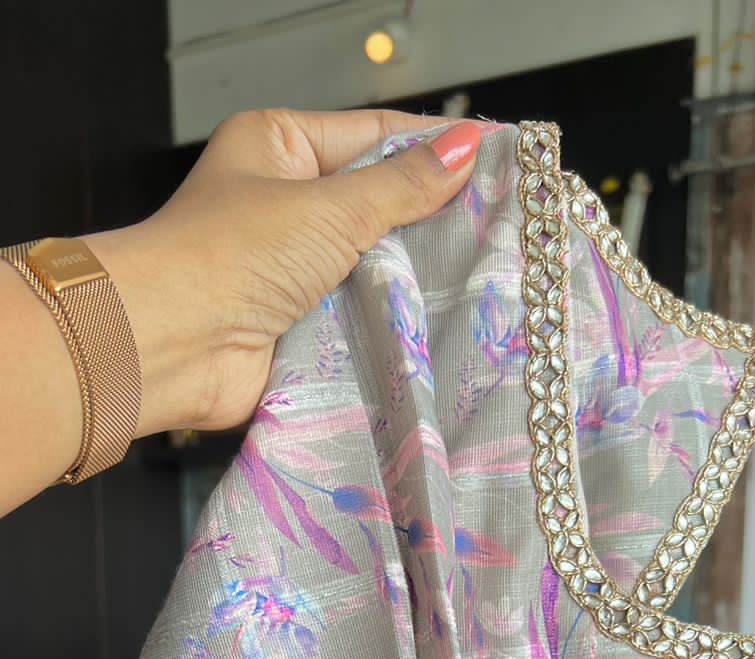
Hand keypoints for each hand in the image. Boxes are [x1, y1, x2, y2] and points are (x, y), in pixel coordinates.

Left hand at [86, 109, 482, 438]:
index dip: (435, 147)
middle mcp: (284, 204)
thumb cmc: (228, 256)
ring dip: (414, 277)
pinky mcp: (300, 326)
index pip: (374, 135)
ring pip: (373, 265)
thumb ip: (402, 185)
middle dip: (432, 218)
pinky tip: (442, 324)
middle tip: (504, 223)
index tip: (496, 157)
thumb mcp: (328, 207)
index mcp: (279, 147)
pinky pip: (359, 317)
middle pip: (377, 203)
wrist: (171, 346)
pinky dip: (391, 323)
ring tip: (486, 275)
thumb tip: (464, 148)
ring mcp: (293, 269)